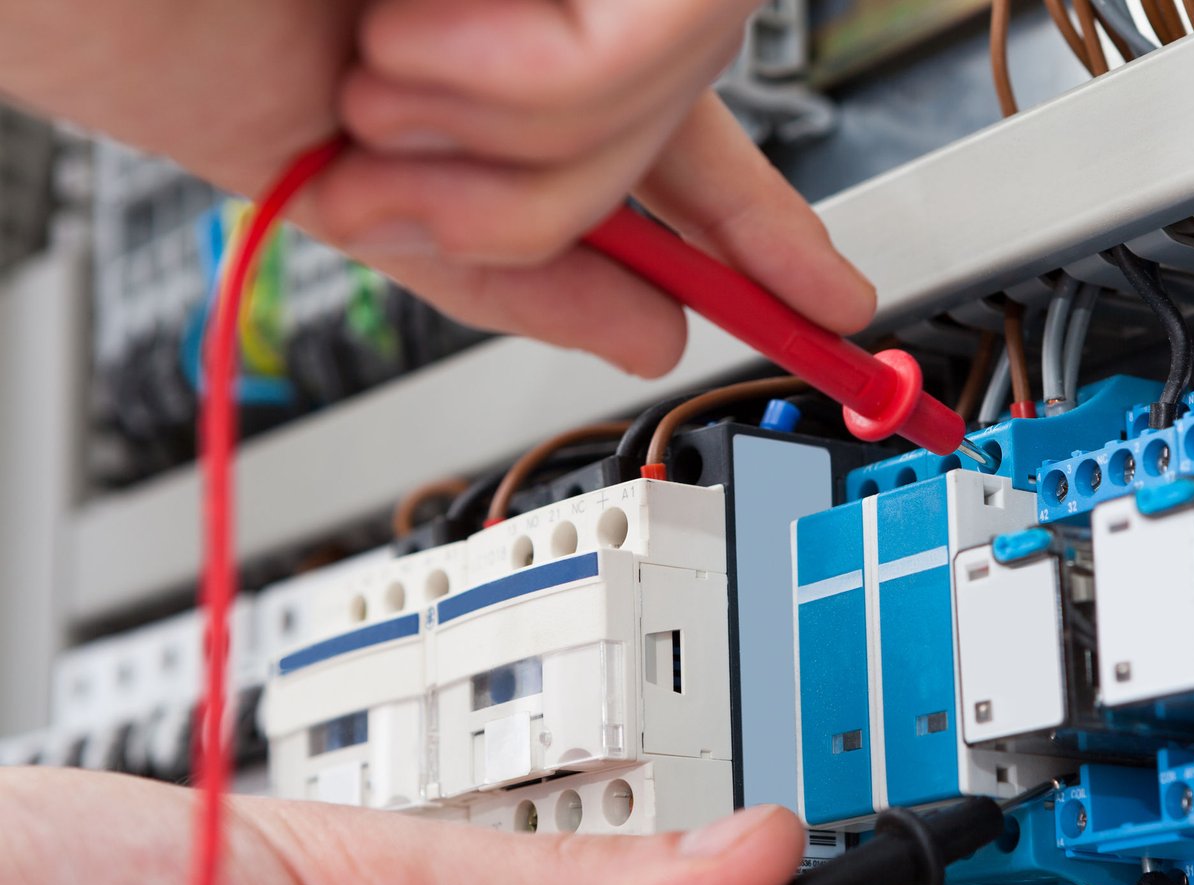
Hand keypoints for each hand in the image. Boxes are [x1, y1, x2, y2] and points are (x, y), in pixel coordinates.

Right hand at [0, 0, 873, 375]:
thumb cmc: (153, 20)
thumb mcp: (352, 193)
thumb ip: (509, 272)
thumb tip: (653, 337)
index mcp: (502, 53)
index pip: (681, 152)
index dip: (763, 236)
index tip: (835, 306)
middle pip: (675, 135)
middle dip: (548, 198)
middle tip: (405, 155)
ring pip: (670, 93)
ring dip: (514, 134)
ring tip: (376, 64)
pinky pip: (646, 39)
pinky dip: (525, 76)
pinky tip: (403, 18)